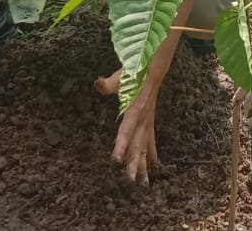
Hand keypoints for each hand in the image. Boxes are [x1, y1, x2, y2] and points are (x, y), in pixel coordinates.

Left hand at [104, 67, 161, 184]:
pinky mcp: (149, 122)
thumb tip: (97, 84)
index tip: (117, 161)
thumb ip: (108, 83)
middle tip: (130, 181)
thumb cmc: (134, 73)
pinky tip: (153, 166)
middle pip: (137, 145)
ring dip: (143, 165)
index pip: (126, 130)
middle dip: (134, 163)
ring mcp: (147, 122)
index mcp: (135, 109)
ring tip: (143, 183)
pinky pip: (151, 141)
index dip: (122, 145)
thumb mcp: (120, 75)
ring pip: (145, 147)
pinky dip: (152, 154)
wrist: (153, 69)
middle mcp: (143, 120)